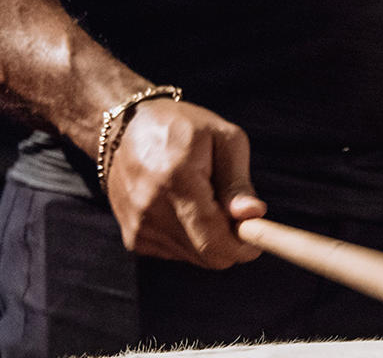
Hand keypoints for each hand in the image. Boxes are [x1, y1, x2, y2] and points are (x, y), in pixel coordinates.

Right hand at [104, 99, 266, 268]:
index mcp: (178, 182)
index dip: (242, 248)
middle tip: (233, 211)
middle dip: (229, 241)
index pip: (214, 241)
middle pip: (206, 255)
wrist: (125, 129)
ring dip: (208, 237)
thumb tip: (252, 215)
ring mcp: (138, 226)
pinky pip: (175, 252)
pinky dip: (188, 237)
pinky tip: (182, 207)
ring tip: (203, 200)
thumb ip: (237, 181)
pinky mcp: (133, 237)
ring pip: (193, 256)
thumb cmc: (183, 127)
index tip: (257, 234)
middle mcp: (151, 210)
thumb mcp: (223, 138)